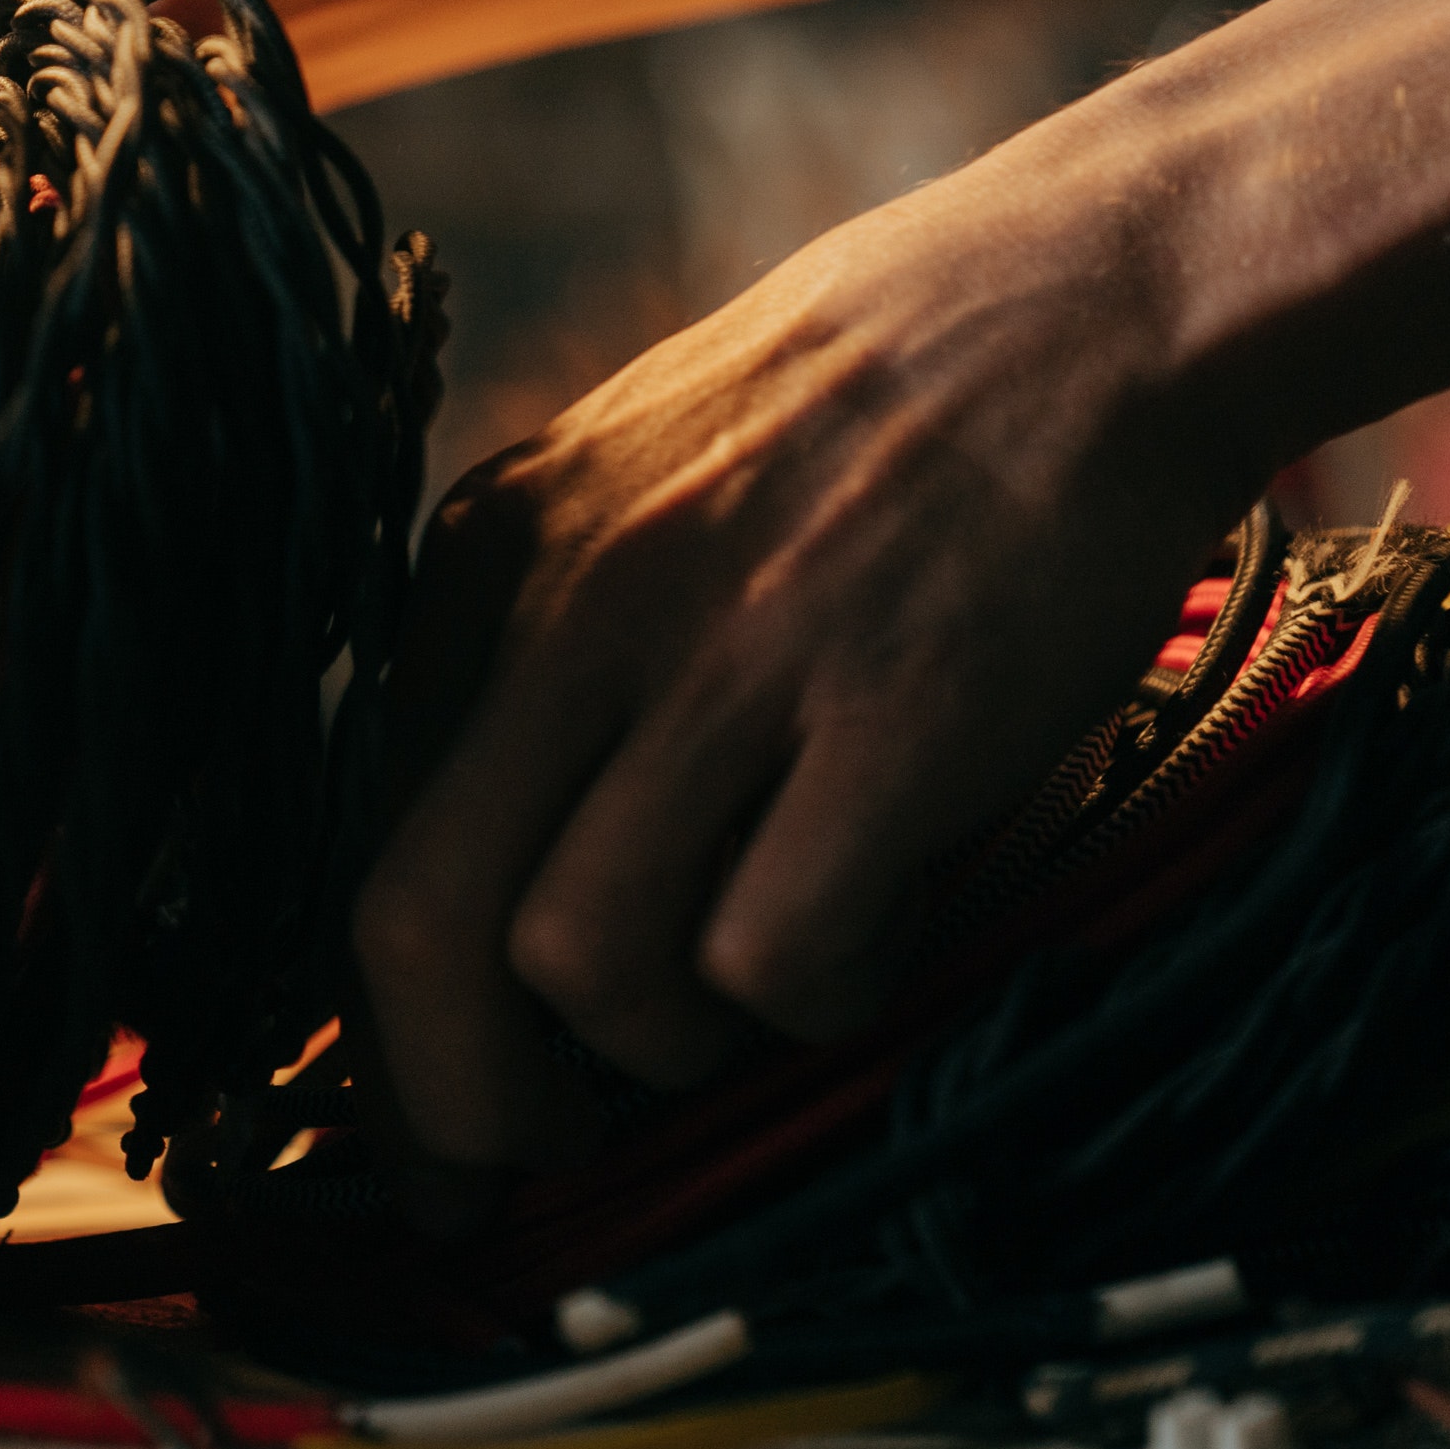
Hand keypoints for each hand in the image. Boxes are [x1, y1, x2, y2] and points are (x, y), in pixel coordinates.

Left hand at [354, 147, 1266, 1173]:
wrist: (1086, 294)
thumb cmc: (870, 416)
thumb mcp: (636, 491)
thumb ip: (542, 664)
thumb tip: (491, 918)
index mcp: (488, 561)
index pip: (363, 842)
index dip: (382, 1030)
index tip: (438, 1138)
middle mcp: (568, 610)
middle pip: (413, 932)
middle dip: (460, 1100)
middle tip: (552, 1155)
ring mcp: (726, 660)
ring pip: (581, 965)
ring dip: (664, 1046)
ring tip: (755, 996)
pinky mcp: (887, 715)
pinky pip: (774, 958)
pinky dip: (814, 1000)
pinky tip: (874, 934)